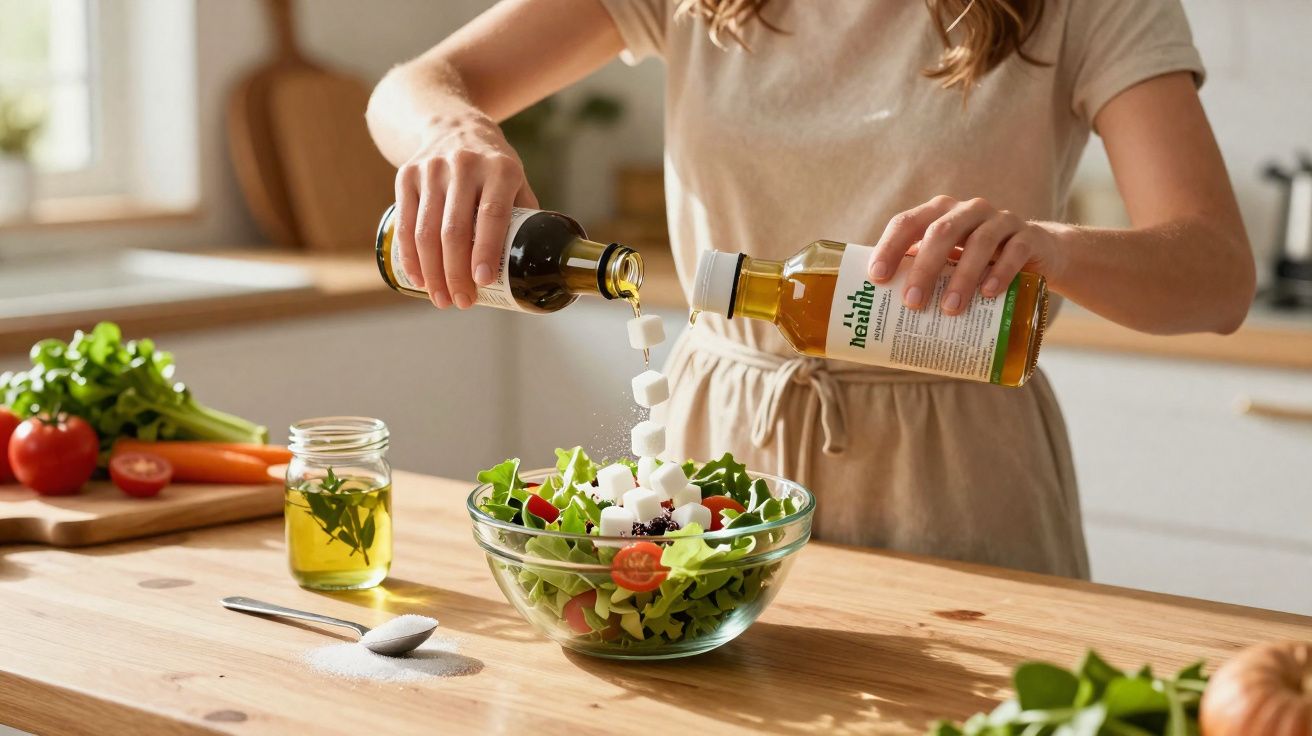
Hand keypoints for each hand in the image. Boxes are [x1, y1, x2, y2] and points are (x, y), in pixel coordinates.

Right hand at [393, 115, 536, 308]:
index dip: (486, 251)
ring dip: (433, 272)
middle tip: (463, 302)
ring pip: (426, 231)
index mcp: (500, 169)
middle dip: (456, 273)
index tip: (484, 282)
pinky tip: (419, 278)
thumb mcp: (516, 180)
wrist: (452, 124)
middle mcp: (465, 165)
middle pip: (454, 230)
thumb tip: (536, 265)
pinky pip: (405, 223)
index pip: (492, 215)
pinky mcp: (407, 175)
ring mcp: (432, 169)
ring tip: (442, 299)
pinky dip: (410, 256)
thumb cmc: (493, 165)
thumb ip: (525, 216)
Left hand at [868, 196, 1064, 314]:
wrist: (1037, 253)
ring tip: (950, 309)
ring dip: (962, 277)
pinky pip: (1015, 251)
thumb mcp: (949, 261)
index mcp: (940, 212)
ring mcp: (1000, 221)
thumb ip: (921, 273)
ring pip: (979, 243)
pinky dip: (1001, 273)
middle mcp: (968, 210)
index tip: (877, 278)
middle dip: (924, 268)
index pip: (907, 222)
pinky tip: (988, 294)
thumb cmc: (978, 261)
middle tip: (913, 303)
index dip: (889, 247)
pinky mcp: (1029, 237)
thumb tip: (882, 314)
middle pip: (940, 232)